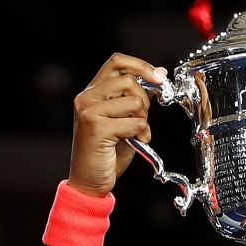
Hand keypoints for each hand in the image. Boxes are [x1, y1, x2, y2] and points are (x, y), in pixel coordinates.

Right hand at [68, 54, 164, 197]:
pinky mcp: (96, 127)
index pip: (117, 62)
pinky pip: (135, 123)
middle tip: (142, 120)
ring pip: (135, 101)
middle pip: (129, 80)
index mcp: (91, 92)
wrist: (89, 182)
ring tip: (135, 134)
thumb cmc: (106, 154)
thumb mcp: (121, 119)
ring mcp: (89, 111)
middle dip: (145, 100)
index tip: (159, 76)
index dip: (141, 65)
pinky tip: (135, 143)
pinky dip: (142, 134)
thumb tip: (158, 75)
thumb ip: (133, 97)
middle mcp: (86, 98)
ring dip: (143, 120)